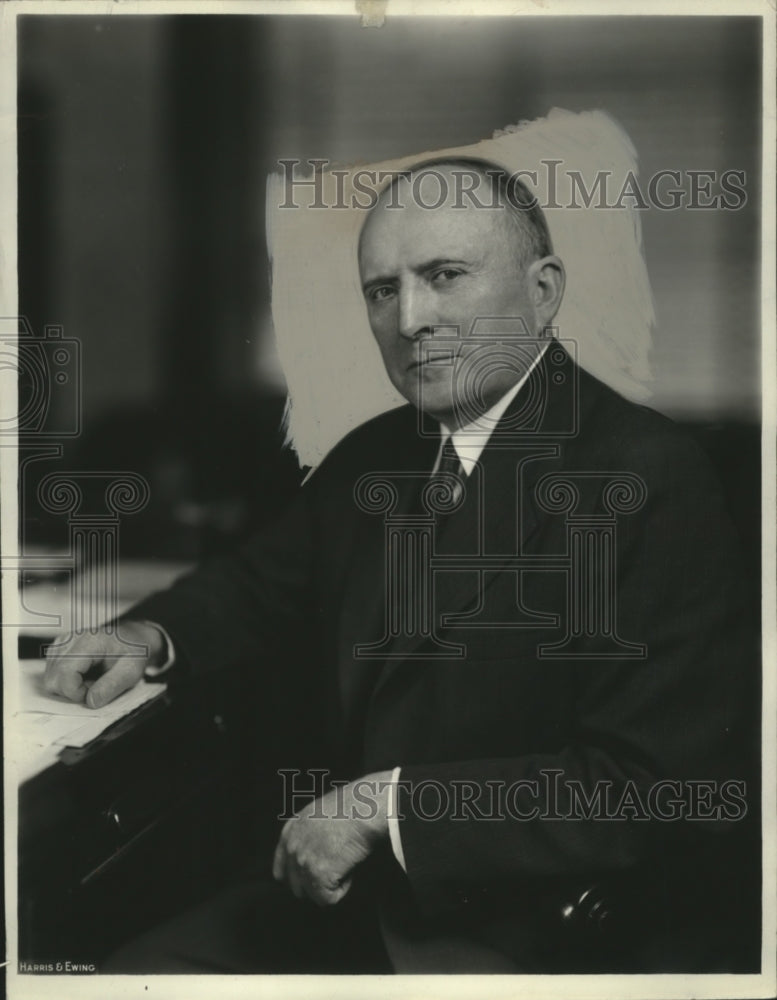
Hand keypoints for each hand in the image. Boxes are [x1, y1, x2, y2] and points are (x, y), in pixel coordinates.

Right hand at [43, 621, 165, 708]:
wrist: (132, 639)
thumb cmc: (133, 653)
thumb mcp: (132, 671)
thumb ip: (112, 686)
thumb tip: (90, 702)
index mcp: (89, 641)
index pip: (64, 674)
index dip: (76, 692)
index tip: (95, 692)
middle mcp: (70, 639)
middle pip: (53, 679)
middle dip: (73, 692)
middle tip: (95, 685)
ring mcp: (62, 643)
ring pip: (51, 679)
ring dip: (70, 687)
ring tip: (92, 679)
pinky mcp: (58, 648)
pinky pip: (53, 674)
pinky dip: (67, 681)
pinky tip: (84, 675)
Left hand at [272, 770, 392, 905]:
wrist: (364, 808)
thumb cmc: (352, 806)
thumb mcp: (320, 812)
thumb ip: (310, 832)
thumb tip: (317, 850)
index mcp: (291, 831)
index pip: (281, 869)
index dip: (298, 878)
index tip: (313, 879)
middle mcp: (292, 847)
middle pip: (297, 886)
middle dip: (317, 883)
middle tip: (337, 868)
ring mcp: (303, 862)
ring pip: (313, 894)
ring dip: (331, 885)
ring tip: (345, 863)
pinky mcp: (318, 875)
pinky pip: (329, 899)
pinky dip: (343, 889)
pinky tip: (350, 869)